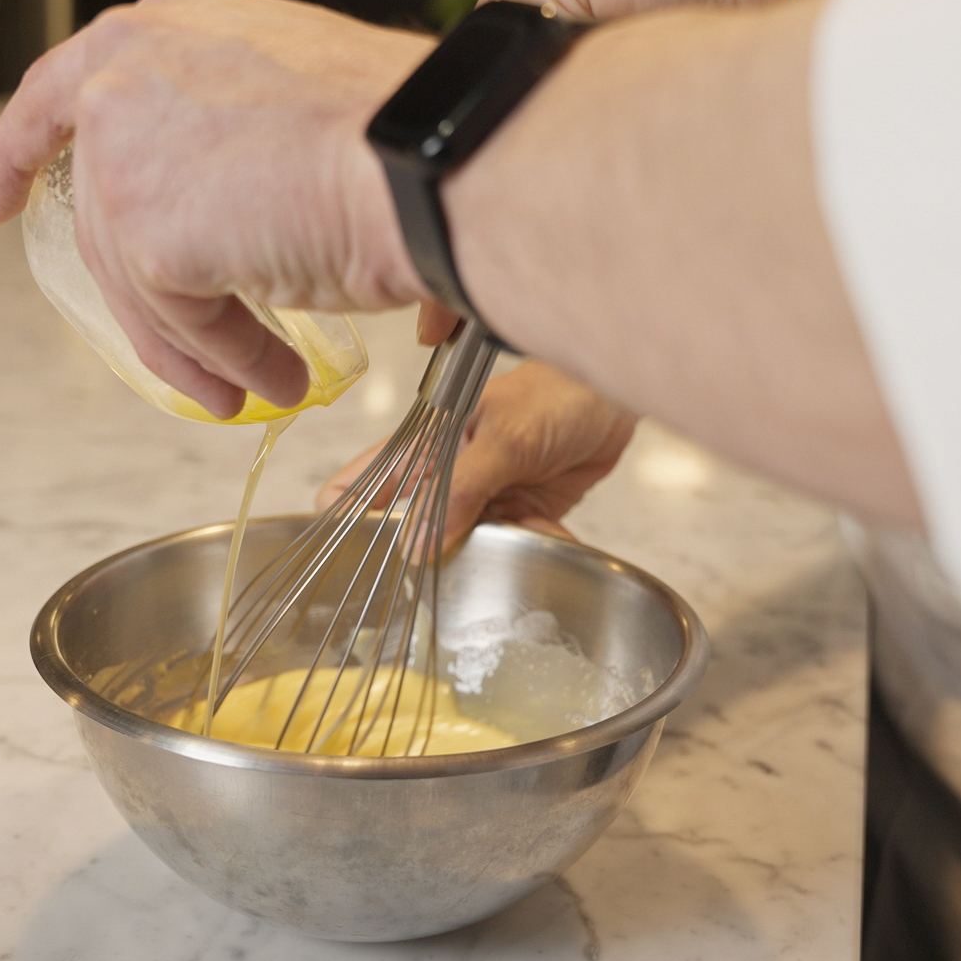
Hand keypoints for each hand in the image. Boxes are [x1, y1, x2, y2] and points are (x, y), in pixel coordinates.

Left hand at [0, 0, 433, 418]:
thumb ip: (239, 138)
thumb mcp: (300, 100)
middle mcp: (128, 74)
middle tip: (189, 353)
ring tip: (256, 381)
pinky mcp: (145, 230)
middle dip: (152, 301)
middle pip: (102, 211)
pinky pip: (178, 319)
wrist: (430, 156)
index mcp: (169, 26)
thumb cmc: (404, 127)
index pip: (62, 91)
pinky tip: (276, 373)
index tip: (0, 198)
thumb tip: (251, 212)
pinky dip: (229, 357)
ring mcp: (126, 153)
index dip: (21, 151)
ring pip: (139, 277)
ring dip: (203, 344)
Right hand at [316, 361, 636, 548]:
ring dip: (491, 553)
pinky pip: (510, 546)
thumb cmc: (556, 394)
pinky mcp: (517, 515)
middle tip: (455, 566)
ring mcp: (479, 498)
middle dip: (427, 559)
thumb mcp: (504, 439)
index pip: (359, 487)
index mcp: (421, 446)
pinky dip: (532, 546)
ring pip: (463, 547)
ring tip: (520, 529)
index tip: (354, 565)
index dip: (346, 523)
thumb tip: (416, 543)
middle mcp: (442, 477)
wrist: (614, 398)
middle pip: (408, 532)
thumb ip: (460, 488)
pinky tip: (551, 526)